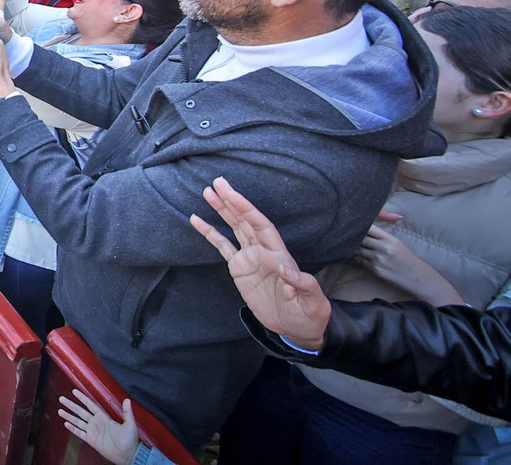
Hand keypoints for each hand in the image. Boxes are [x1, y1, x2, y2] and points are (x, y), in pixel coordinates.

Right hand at [58, 390, 138, 464]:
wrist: (127, 455)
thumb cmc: (130, 440)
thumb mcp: (130, 425)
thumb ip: (127, 412)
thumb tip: (127, 400)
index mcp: (104, 417)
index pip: (90, 405)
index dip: (82, 398)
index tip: (74, 391)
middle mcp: (96, 423)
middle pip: (80, 411)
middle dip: (71, 405)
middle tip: (62, 399)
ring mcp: (92, 431)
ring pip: (77, 421)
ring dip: (69, 416)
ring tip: (60, 410)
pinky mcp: (91, 440)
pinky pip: (79, 433)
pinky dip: (72, 428)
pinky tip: (66, 424)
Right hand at [189, 177, 330, 351]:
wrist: (294, 328)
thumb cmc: (308, 315)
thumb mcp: (313, 304)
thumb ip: (304, 285)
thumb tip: (286, 269)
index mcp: (281, 256)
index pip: (262, 226)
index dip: (248, 210)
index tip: (234, 196)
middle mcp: (265, 251)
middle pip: (247, 220)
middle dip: (233, 201)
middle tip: (218, 182)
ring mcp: (251, 258)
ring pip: (235, 227)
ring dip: (222, 210)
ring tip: (208, 192)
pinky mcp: (239, 268)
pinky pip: (222, 246)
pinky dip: (209, 233)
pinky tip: (196, 220)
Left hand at [353, 218, 464, 305]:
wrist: (417, 277)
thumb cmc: (406, 258)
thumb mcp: (397, 243)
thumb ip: (381, 236)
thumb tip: (363, 229)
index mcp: (389, 239)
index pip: (369, 228)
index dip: (360, 226)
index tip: (353, 225)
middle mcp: (383, 248)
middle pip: (360, 239)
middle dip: (354, 237)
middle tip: (347, 235)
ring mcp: (378, 259)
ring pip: (357, 250)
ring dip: (353, 248)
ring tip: (351, 245)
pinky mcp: (375, 270)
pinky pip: (360, 261)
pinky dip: (357, 258)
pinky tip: (357, 256)